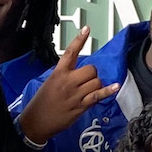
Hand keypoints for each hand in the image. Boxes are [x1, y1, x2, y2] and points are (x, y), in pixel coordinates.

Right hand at [17, 29, 119, 145]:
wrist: (36, 121)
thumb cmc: (41, 103)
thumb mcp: (49, 83)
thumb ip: (64, 75)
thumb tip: (78, 71)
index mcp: (58, 73)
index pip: (70, 52)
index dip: (79, 40)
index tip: (87, 29)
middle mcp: (68, 82)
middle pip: (91, 69)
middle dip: (93, 73)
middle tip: (87, 80)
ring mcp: (75, 94)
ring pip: (96, 81)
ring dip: (96, 84)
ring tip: (89, 90)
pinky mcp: (80, 106)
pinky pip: (98, 95)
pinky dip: (108, 91)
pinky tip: (115, 87)